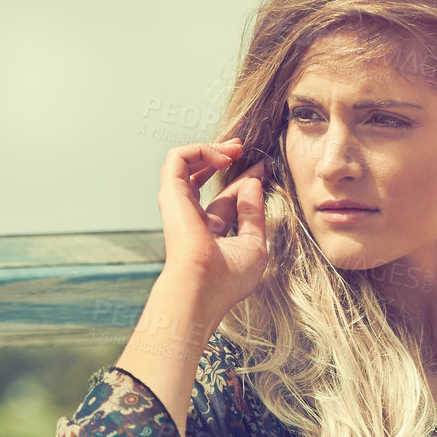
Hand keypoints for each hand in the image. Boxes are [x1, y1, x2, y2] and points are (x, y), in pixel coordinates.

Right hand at [158, 138, 269, 318]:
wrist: (203, 287)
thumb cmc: (227, 280)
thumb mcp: (254, 244)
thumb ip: (253, 213)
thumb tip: (254, 183)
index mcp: (210, 232)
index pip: (227, 198)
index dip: (246, 181)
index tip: (265, 168)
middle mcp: (192, 217)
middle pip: (207, 178)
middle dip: (225, 158)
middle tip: (244, 149)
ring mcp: (179, 205)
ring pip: (188, 164)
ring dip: (212, 149)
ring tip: (235, 148)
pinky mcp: (171, 193)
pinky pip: (178, 158)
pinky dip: (201, 150)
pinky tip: (223, 158)